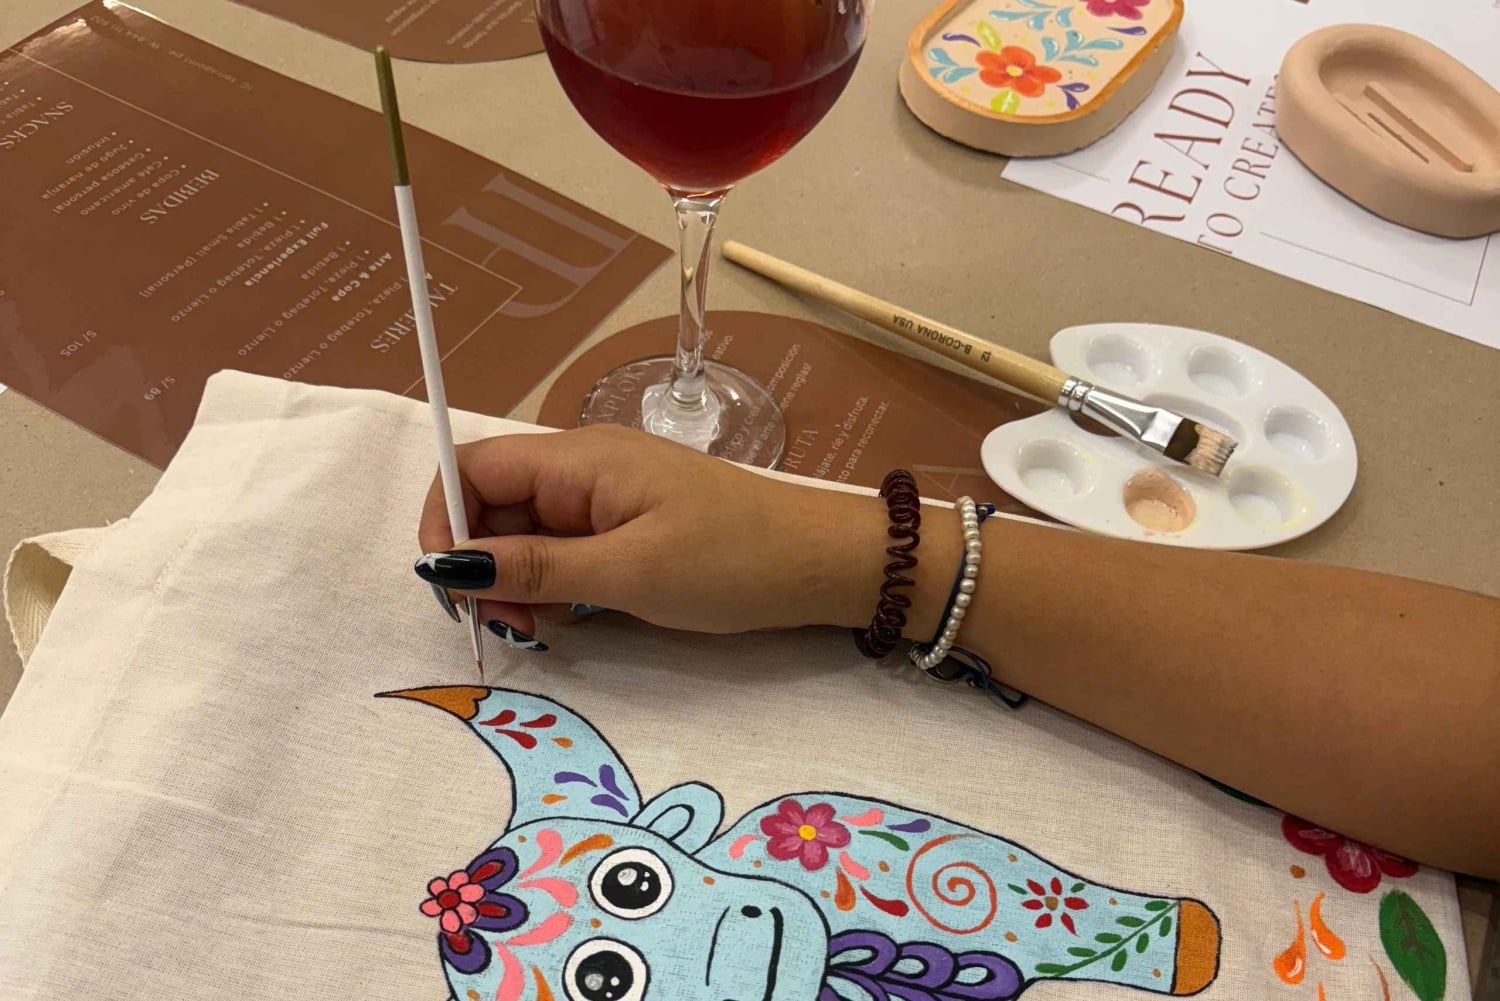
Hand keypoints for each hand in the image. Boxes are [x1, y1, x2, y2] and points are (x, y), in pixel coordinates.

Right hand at [415, 425, 895, 641]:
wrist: (822, 565)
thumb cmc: (732, 561)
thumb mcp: (628, 573)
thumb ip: (537, 568)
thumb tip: (447, 564)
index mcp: (581, 459)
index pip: (474, 467)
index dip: (445, 520)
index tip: (450, 587)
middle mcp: (586, 468)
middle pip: (496, 504)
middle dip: (482, 563)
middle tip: (508, 625)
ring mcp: (609, 498)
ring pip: (528, 532)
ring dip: (516, 579)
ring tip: (539, 627)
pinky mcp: (630, 527)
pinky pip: (566, 549)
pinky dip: (553, 583)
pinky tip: (567, 619)